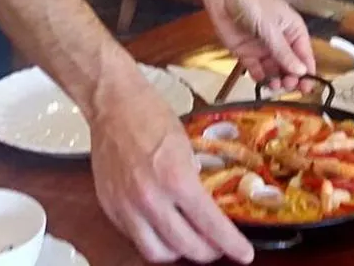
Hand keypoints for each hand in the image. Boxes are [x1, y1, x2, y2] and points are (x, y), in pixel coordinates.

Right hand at [89, 83, 253, 263]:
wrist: (112, 103)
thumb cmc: (152, 115)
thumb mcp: (188, 146)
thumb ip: (196, 181)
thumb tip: (210, 209)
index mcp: (177, 179)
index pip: (211, 226)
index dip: (232, 245)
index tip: (243, 254)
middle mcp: (150, 199)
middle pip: (186, 248)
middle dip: (208, 252)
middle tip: (217, 246)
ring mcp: (126, 206)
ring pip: (157, 253)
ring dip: (178, 251)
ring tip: (188, 241)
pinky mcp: (110, 207)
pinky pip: (134, 237)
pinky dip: (152, 238)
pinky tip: (162, 227)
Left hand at [203, 0, 314, 89]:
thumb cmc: (253, 0)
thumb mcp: (271, 27)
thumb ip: (284, 51)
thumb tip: (301, 71)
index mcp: (294, 31)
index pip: (305, 56)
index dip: (307, 72)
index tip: (307, 88)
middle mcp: (281, 42)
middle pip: (290, 67)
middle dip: (291, 78)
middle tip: (287, 86)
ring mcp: (264, 48)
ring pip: (274, 71)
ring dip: (276, 81)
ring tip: (274, 86)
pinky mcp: (246, 52)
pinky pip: (256, 69)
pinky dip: (259, 77)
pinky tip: (261, 81)